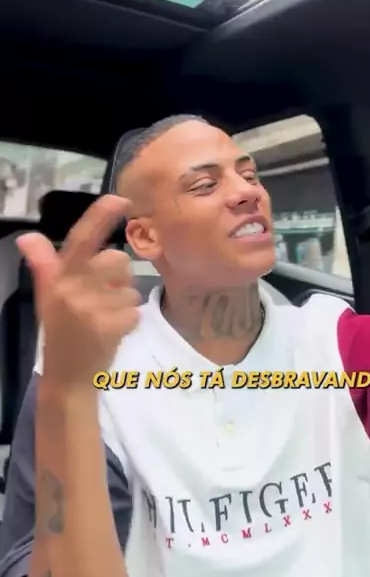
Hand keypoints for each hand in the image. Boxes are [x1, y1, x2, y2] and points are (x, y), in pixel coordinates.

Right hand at [17, 195, 140, 387]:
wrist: (69, 377)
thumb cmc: (60, 332)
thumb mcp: (48, 297)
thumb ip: (44, 265)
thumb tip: (26, 237)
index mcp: (59, 279)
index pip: (80, 241)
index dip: (99, 218)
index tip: (119, 199)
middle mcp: (75, 290)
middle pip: (117, 260)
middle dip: (118, 274)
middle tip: (104, 295)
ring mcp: (94, 309)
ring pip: (129, 286)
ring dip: (123, 300)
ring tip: (105, 317)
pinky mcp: (112, 327)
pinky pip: (135, 309)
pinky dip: (130, 320)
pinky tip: (112, 332)